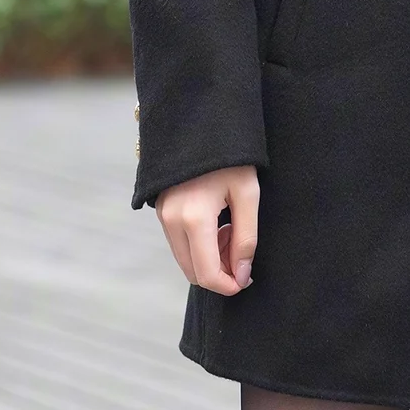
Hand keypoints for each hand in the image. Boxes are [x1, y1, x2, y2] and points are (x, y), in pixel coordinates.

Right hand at [157, 166, 259, 293]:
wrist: (201, 123)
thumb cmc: (231, 157)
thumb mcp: (248, 195)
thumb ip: (246, 239)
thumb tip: (242, 275)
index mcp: (194, 218)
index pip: (207, 274)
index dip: (229, 286)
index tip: (247, 280)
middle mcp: (171, 221)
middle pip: (193, 272)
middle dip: (220, 272)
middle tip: (241, 249)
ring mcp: (162, 216)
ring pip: (185, 260)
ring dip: (210, 258)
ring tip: (231, 231)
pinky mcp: (161, 211)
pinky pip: (179, 244)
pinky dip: (199, 246)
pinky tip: (217, 224)